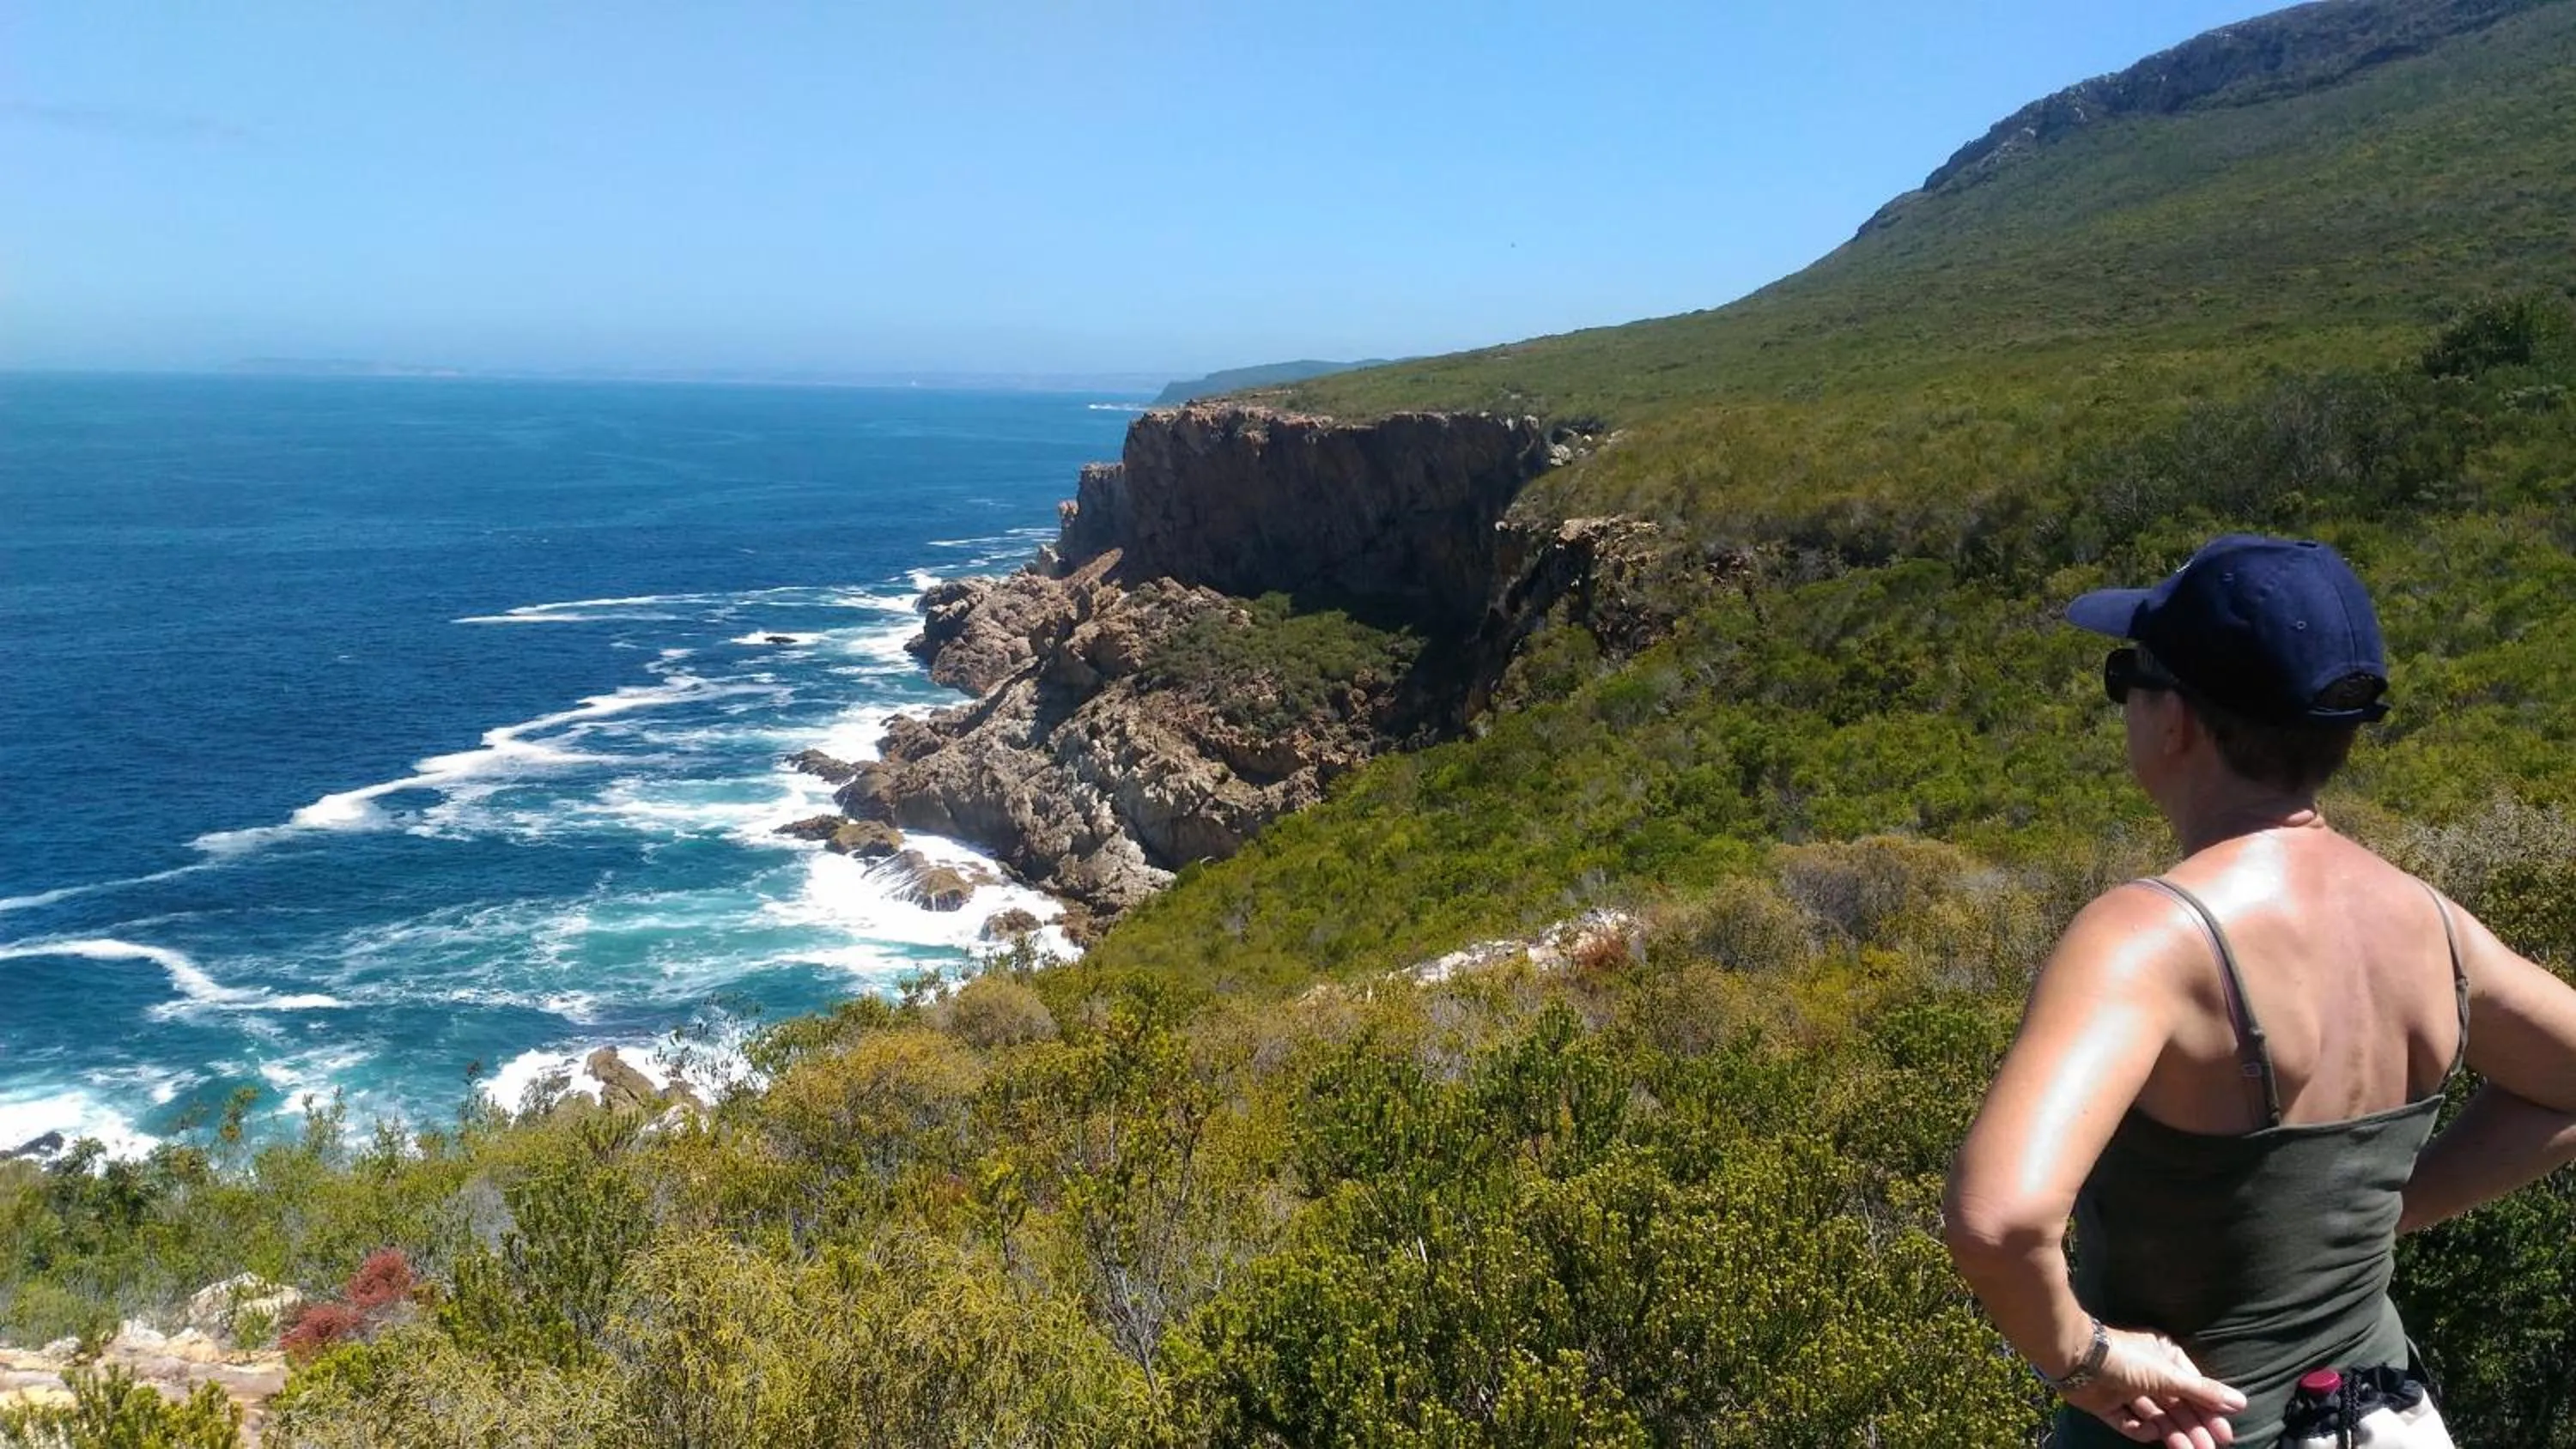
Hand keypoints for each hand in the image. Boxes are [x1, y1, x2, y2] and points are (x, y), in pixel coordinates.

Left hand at [2059, 1327, 2246, 1448]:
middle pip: (2176, 1407)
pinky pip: (2130, 1422)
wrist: (2076, 1358)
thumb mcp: (2170, 1375)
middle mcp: (2148, 1373)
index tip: (2225, 1435)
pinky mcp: (2108, 1405)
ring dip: (2173, 1433)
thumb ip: (2202, 1391)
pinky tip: (2151, 1432)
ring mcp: (2127, 1389)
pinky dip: (2141, 1429)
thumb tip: (2240, 1403)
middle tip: (2209, 1447)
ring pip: (2156, 1417)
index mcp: (2165, 1358)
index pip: (2193, 1389)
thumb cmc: (2127, 1359)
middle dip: (2193, 1427)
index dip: (2209, 1412)